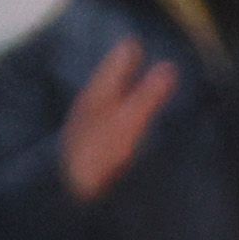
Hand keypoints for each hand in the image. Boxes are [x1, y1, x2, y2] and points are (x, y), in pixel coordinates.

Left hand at [58, 38, 175, 202]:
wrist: (69, 196)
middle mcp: (89, 114)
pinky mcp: (92, 157)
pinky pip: (106, 129)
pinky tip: (120, 132)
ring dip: (116, 97)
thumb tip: (169, 67)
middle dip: (118, 74)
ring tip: (126, 91)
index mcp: (96, 100)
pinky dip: (116, 121)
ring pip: (104, 108)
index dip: (124, 58)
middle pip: (106, 87)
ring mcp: (89, 136)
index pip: (112, 72)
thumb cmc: (97, 156)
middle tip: (128, 58)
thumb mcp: (128, 122)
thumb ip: (148, 96)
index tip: (132, 42)